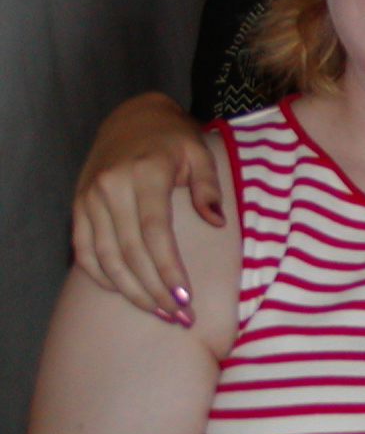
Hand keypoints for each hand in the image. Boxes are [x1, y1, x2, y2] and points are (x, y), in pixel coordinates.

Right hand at [71, 93, 219, 322]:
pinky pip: (84, 250)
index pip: (155, 233)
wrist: (131, 116)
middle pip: (130, 252)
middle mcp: (110, 188)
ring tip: (159, 312)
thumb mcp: (200, 151)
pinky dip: (101, 276)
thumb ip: (208, 187)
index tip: (186, 298)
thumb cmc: (174, 137)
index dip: (168, 269)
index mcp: (144, 174)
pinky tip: (125, 293)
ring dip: (131, 291)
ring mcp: (89, 198)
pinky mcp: (78, 206)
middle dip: (155, 290)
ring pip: (105, 258)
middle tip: (180, 317)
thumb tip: (217, 222)